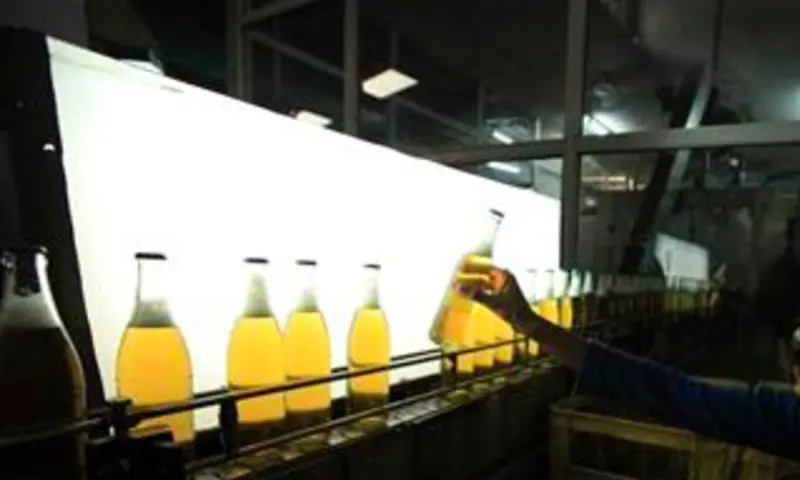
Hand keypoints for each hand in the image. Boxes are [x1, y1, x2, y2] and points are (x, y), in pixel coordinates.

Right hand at [457, 265, 587, 369]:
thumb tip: (459, 288)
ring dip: (473, 286)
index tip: (461, 266)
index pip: (485, 267)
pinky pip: (487, 292)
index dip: (473, 266)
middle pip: (484, 275)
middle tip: (457, 277)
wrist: (525, 323)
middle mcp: (504, 279)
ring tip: (460, 287)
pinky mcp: (502, 297)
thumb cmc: (513, 311)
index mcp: (505, 276)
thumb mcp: (493, 302)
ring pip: (484, 284)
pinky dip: (478, 293)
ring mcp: (503, 288)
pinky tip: (469, 296)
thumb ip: (475, 294)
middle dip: (470, 276)